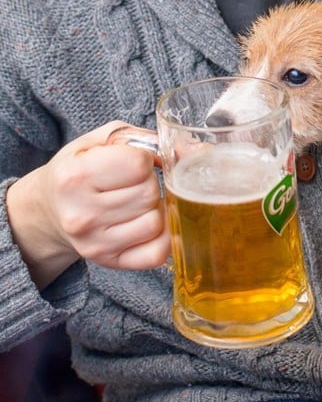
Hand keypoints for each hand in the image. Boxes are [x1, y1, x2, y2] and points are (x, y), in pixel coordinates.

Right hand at [6, 121, 169, 289]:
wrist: (49, 209)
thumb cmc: (79, 168)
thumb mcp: (101, 141)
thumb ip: (145, 139)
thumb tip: (193, 151)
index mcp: (76, 176)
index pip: (139, 165)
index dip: (144, 159)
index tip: (132, 161)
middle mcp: (82, 214)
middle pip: (149, 193)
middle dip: (149, 182)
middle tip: (132, 183)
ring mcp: (95, 243)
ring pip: (156, 221)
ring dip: (154, 207)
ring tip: (136, 201)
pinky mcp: (108, 262)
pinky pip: (157, 252)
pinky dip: (162, 236)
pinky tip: (146, 222)